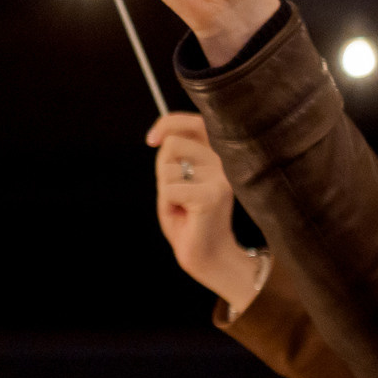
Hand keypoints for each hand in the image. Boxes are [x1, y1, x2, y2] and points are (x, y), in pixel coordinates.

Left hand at [148, 113, 259, 311]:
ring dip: (166, 189)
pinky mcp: (212, 196)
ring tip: (183, 206)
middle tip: (176, 192)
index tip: (151, 140)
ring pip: (168, 167)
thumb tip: (161, 136)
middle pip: (174, 144)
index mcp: (219, 154)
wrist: (209, 256)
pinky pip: (170, 189)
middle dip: (163, 168)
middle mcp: (225, 161)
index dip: (168, 124)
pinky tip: (186, 215)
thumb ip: (175, 156)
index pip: (194, 122)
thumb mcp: (179, 179)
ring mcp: (221, 178)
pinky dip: (168, 204)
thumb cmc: (190, 219)